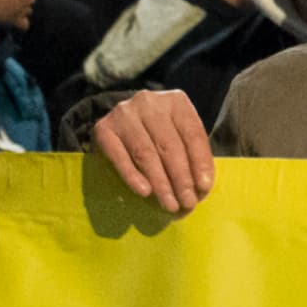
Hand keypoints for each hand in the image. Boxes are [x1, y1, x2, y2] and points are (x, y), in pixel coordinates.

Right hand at [91, 90, 215, 214]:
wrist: (121, 124)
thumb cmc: (159, 136)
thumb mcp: (180, 137)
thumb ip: (192, 157)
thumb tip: (200, 188)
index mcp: (175, 101)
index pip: (192, 134)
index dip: (199, 162)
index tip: (204, 188)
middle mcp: (149, 102)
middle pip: (169, 145)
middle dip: (181, 179)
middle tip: (188, 203)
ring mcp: (124, 113)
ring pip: (146, 153)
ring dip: (160, 183)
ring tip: (170, 204)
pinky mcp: (103, 128)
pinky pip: (119, 156)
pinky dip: (132, 176)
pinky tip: (144, 192)